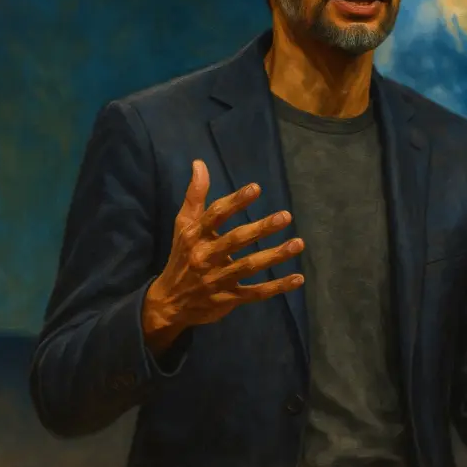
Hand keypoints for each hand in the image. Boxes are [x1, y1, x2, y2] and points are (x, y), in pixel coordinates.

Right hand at [142, 160, 304, 353]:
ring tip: (298, 243)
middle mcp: (206, 257)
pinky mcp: (228, 299)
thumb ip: (195, 195)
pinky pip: (256, 292)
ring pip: (249, 267)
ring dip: (275, 256)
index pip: (216, 215)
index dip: (235, 202)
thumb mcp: (184, 225)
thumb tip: (199, 163)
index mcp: (196, 236)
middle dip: (261, 228)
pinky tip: (298, 278)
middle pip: (236, 241)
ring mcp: (218, 280)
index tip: (256, 188)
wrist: (168, 303)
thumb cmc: (182, 256)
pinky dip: (277, 287)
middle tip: (286, 216)